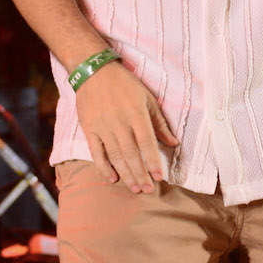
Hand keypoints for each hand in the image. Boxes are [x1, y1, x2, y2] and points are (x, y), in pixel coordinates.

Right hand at [74, 61, 178, 194]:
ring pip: (115, 156)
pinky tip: (113, 178)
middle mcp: (119, 122)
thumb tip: (173, 143)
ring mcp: (102, 126)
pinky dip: (104, 167)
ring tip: (135, 188)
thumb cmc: (124, 84)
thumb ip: (159, 123)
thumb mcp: (147, 99)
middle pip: (131, 154)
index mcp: (136, 113)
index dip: (153, 161)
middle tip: (148, 190)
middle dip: (141, 174)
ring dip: (126, 174)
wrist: (93, 72)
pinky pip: (97, 152)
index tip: (160, 177)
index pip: (146, 142)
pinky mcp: (89, 129)